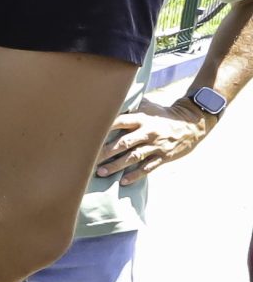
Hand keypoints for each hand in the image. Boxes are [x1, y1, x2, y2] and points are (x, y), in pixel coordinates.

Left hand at [95, 99, 212, 184]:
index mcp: (142, 119)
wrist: (192, 123)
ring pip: (134, 157)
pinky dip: (136, 175)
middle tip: (88, 159)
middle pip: (124, 143)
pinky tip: (124, 182)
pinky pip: (148, 168)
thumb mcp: (149, 106)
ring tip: (101, 172)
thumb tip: (110, 100)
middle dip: (105, 152)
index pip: (120, 122)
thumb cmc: (163, 115)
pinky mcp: (164, 156)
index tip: (89, 135)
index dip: (105, 128)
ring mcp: (156, 145)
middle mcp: (148, 132)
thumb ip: (131, 106)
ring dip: (117, 166)